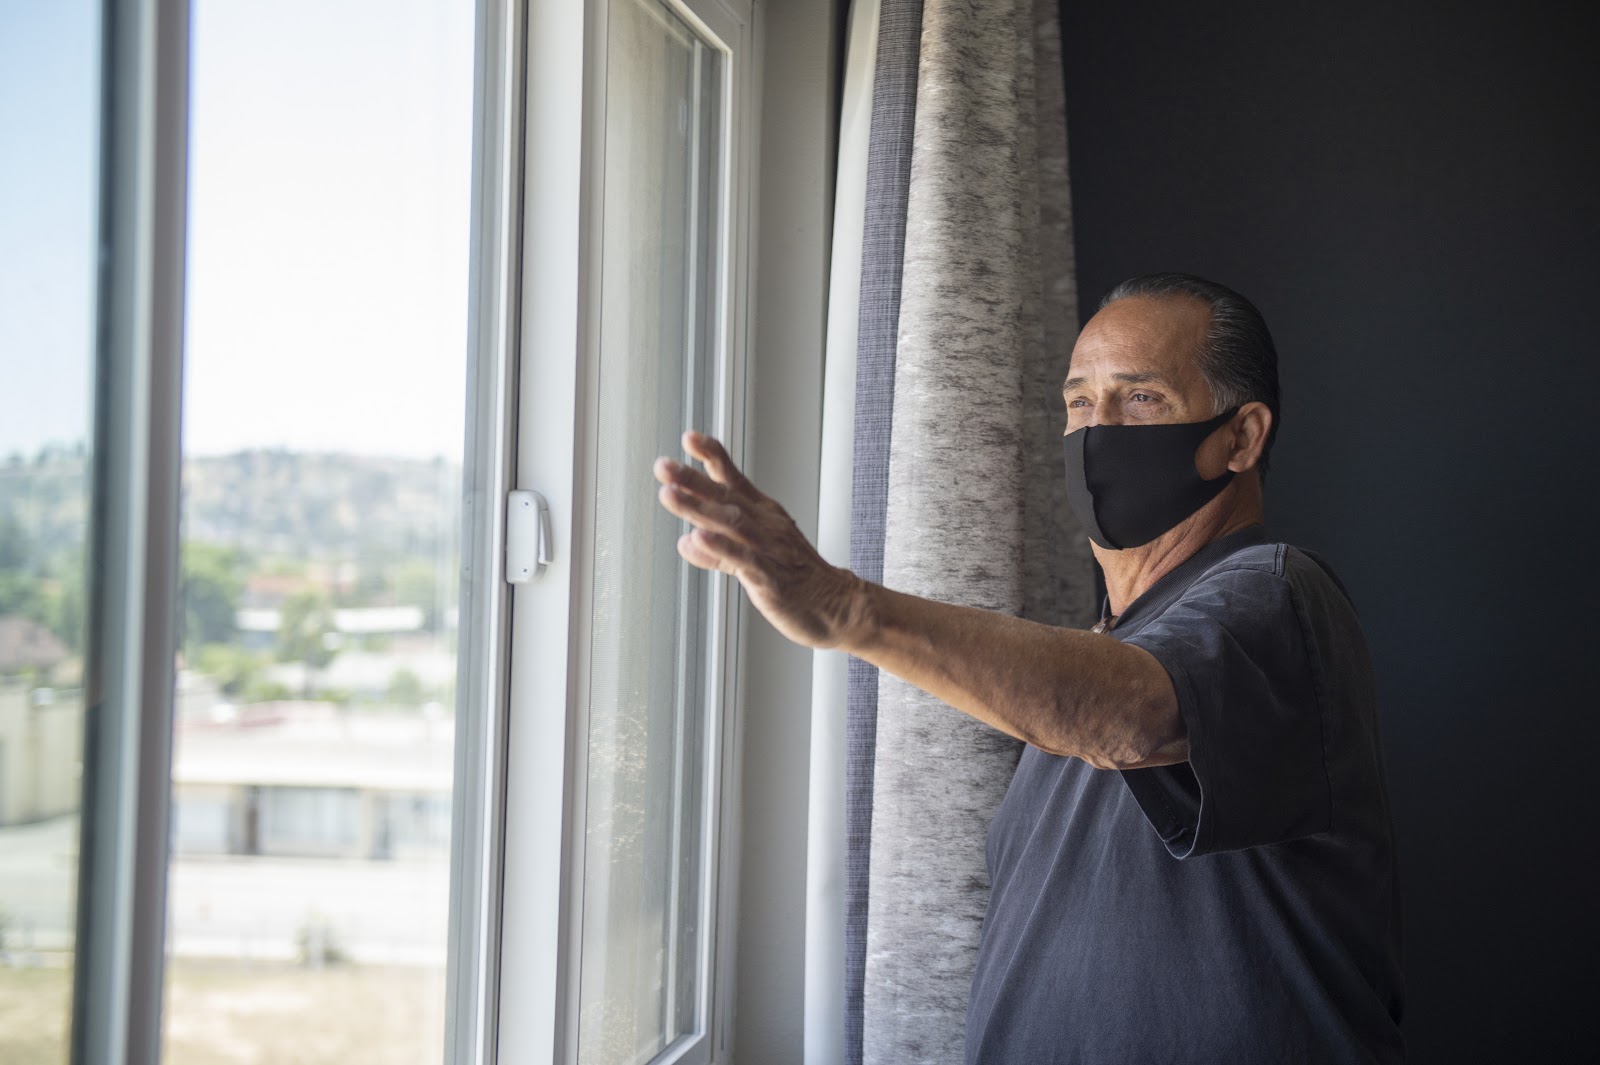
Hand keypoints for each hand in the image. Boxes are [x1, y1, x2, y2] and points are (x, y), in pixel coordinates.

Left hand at [653, 431, 862, 649]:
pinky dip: (720, 547)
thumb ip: (717, 549)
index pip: (734, 480)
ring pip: (730, 522)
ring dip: (697, 506)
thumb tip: (686, 541)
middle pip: (725, 497)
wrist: (835, 606)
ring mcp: (768, 550)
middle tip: (663, 466)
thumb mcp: (753, 557)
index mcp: (762, 515)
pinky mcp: (770, 578)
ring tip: (669, 493)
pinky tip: (698, 538)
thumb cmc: (796, 579)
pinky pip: (743, 560)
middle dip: (691, 480)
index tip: (689, 438)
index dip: (712, 457)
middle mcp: (765, 526)